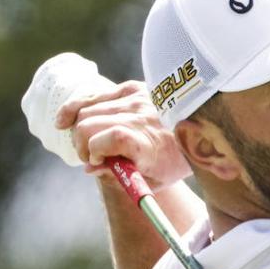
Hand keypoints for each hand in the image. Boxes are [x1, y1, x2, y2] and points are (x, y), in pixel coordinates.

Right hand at [55, 80, 191, 188]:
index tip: (98, 163)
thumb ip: (120, 176)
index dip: (95, 151)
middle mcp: (142, 117)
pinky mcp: (132, 88)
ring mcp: (136, 99)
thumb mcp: (153, 180)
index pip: (112, 138)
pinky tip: (63, 122)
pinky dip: (74, 110)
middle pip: (90, 126)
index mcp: (151, 142)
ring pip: (86, 113)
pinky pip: (92, 97)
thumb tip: (89, 167)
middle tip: (92, 158)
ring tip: (92, 145)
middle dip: (82, 146)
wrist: (206, 132)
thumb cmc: (177, 161)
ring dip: (80, 132)